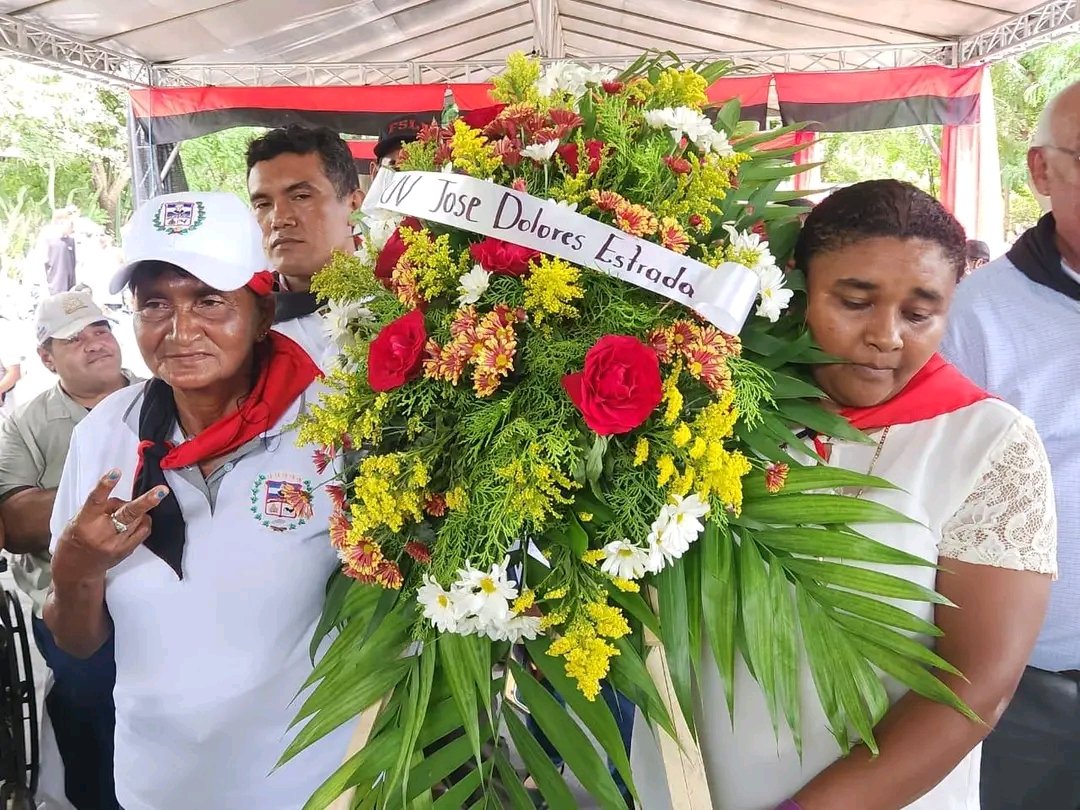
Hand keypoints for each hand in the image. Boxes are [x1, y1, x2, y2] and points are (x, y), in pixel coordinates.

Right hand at [52, 469, 168, 581]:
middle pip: (127, 513)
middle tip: (162, 491)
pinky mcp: (127, 551)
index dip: (105, 485)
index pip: (95, 500)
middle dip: (146, 501)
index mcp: (84, 522)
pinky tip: (135, 521)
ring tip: (124, 513)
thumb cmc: (76, 538)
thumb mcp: (78, 519)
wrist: (77, 569)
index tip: (116, 473)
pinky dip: (142, 521)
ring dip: (137, 510)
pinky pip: (143, 530)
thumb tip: (123, 500)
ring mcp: (116, 544)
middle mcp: (102, 533)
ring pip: (137, 518)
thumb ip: (99, 508)